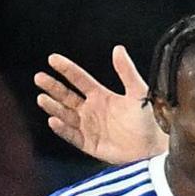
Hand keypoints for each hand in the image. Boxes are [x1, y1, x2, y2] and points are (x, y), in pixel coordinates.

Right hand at [34, 44, 167, 163]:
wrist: (155, 146)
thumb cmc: (150, 119)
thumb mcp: (138, 92)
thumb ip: (126, 71)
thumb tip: (118, 49)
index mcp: (102, 96)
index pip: (79, 79)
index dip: (66, 69)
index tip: (53, 59)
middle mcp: (92, 110)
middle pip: (67, 96)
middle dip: (52, 87)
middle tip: (39, 77)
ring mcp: (89, 127)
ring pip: (66, 115)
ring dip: (54, 107)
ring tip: (42, 98)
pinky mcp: (90, 144)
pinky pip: (72, 136)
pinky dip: (62, 129)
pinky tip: (53, 120)